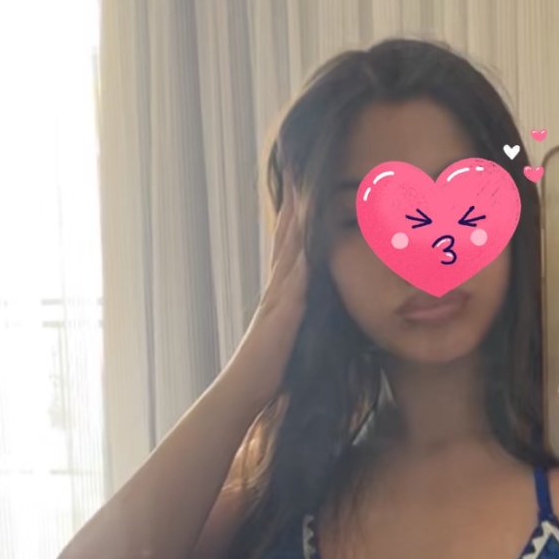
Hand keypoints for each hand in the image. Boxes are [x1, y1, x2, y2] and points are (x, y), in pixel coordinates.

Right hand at [228, 175, 310, 409]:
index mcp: (281, 290)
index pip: (289, 245)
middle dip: (293, 203)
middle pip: (287, 236)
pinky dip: (303, 253)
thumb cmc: (270, 368)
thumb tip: (314, 307)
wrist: (245, 388)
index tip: (301, 187)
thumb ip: (300, 316)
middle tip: (297, 170)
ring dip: (296, 218)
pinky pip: (296, 276)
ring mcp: (279, 295)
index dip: (295, 216)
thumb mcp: (292, 334)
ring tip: (303, 187)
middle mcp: (278, 286)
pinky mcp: (284, 310)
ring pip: (290, 248)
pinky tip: (310, 236)